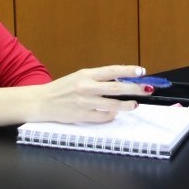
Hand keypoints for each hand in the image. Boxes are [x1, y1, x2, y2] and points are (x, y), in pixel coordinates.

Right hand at [32, 65, 152, 123]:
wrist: (42, 102)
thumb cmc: (62, 88)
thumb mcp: (79, 77)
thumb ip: (97, 78)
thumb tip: (121, 80)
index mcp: (86, 74)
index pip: (112, 70)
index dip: (128, 71)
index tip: (141, 71)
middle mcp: (86, 87)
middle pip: (117, 88)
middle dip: (135, 88)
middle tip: (147, 89)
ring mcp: (85, 103)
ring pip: (113, 105)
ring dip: (127, 105)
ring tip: (135, 104)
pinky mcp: (82, 116)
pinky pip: (103, 117)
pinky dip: (111, 116)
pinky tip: (115, 114)